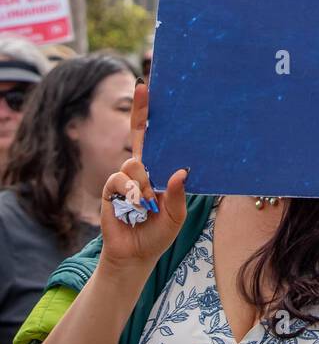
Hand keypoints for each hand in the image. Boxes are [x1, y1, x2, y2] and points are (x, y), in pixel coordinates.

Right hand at [98, 84, 187, 273]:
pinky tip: (135, 206)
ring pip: (134, 164)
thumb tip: (181, 172)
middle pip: (138, 135)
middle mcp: (141, 170)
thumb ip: (178, 195)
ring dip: (145, 185)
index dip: (151, 116)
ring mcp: (125, 178)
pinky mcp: (111, 190)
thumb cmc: (158, 233)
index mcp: (158, 170)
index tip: (150, 90)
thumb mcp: (176, 216)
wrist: (136, 255)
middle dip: (141, 112)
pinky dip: (130, 192)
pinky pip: (119, 180)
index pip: (155, 139)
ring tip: (149, 205)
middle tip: (144, 89)